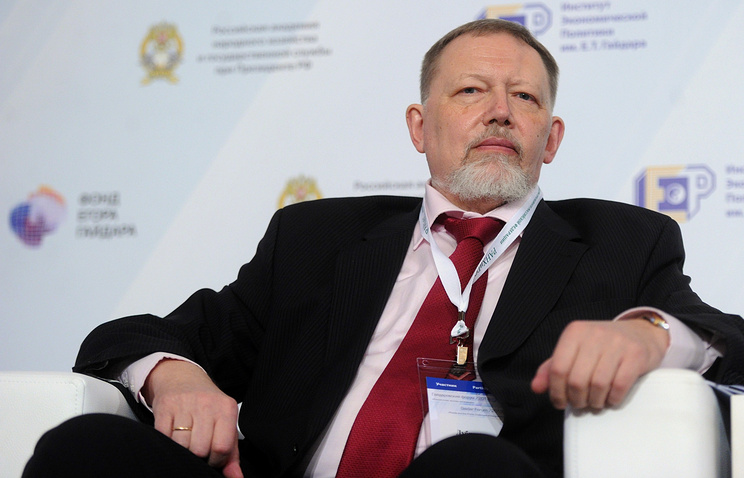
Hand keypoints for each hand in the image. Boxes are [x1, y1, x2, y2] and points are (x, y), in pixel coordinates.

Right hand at [143, 359, 242, 477]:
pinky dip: (168, 442)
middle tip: (197, 449)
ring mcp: (185, 404)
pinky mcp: (165, 406)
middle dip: (198, 456)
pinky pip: (164, 436)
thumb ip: (232, 453)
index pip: (222, 447)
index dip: (216, 460)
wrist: (182, 378)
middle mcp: (207, 404)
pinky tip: (173, 434)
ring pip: (181, 445)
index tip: (212, 458)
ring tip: (186, 441)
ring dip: (182, 449)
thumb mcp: (224, 423)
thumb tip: (236, 477)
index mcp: (226, 408)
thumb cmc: (207, 405)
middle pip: (200, 449)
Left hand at [530, 318, 669, 409]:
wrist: (641, 334)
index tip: (560, 402)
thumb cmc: (602, 346)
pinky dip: (612, 399)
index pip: (557, 368)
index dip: (556, 391)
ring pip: (597, 384)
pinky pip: (619, 385)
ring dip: (594, 401)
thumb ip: (552, 368)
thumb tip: (536, 387)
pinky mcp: (636, 354)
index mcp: (574, 332)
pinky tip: (610, 398)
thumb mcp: (575, 351)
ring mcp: (617, 343)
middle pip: (576, 379)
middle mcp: (594, 334)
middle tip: (580, 404)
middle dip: (576, 399)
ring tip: (595, 402)